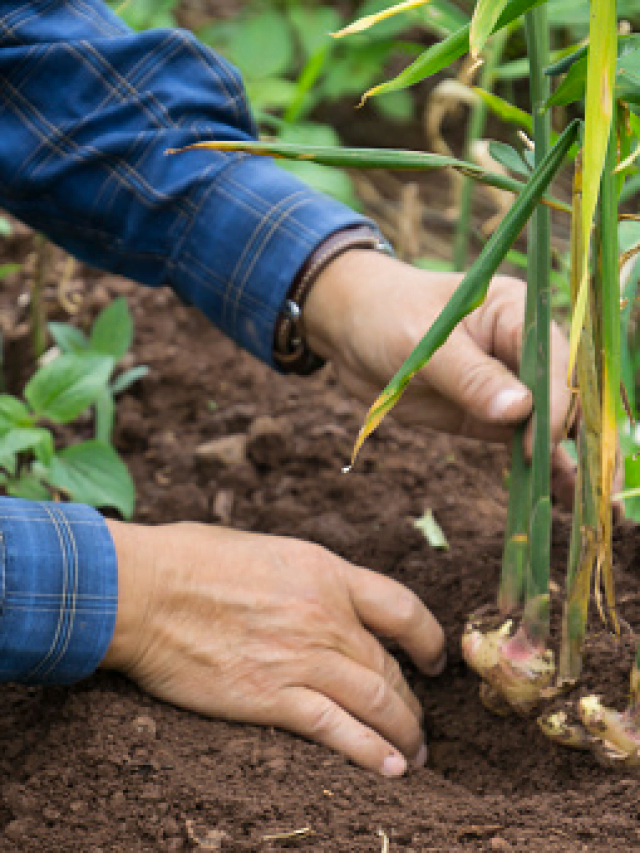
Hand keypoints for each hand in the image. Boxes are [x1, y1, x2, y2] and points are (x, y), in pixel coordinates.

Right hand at [102, 520, 445, 776]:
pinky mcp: (273, 698)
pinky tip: (390, 769)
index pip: (402, 608)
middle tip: (417, 722)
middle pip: (390, 666)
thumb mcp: (266, 550)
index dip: (428, 638)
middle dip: (411, 701)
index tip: (433, 659)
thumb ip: (304, 576)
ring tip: (415, 755)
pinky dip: (371, 753)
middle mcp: (326, 616)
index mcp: (326, 572)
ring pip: (377, 702)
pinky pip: (338, 731)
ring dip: (404, 734)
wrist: (144, 589)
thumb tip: (316, 595)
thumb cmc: (192, 559)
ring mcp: (302, 658)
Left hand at [305, 250, 574, 504]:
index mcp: (516, 313)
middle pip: (563, 395)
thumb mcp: (425, 344)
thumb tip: (520, 410)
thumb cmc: (387, 316)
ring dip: (565, 460)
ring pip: (547, 424)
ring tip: (587, 504)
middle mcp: (520, 349)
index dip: (556, 402)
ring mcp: (506, 384)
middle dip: (577, 437)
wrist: (350, 330)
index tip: (543, 440)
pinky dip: (536, 466)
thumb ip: (470, 377)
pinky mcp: (486, 414)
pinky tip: (556, 497)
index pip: (552, 360)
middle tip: (594, 486)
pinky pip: (519, 441)